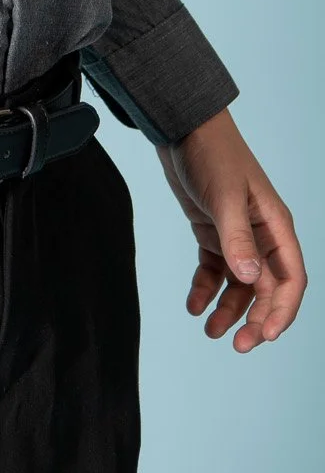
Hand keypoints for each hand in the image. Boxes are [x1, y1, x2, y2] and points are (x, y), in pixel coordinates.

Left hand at [157, 107, 305, 352]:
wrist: (181, 127)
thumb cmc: (212, 154)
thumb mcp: (225, 197)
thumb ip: (237, 238)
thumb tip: (251, 277)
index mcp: (275, 226)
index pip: (290, 278)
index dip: (282, 311)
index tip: (266, 336)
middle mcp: (261, 235)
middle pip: (266, 288)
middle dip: (254, 318)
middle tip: (238, 345)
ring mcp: (237, 234)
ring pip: (240, 284)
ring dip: (228, 309)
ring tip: (210, 331)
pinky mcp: (212, 231)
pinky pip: (214, 269)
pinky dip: (205, 289)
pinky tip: (193, 304)